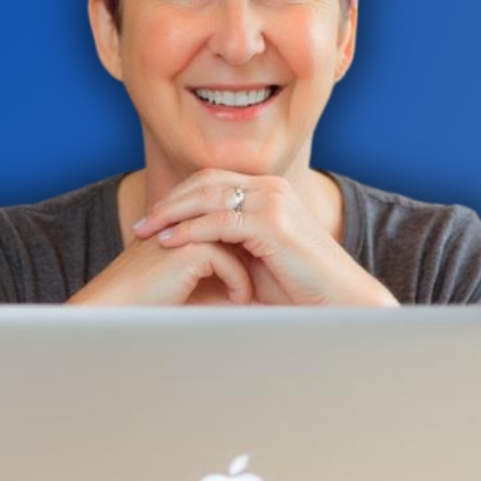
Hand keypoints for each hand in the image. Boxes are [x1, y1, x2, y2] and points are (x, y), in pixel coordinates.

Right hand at [66, 232, 253, 305]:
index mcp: (185, 219)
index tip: (268, 271)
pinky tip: (240, 302)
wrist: (115, 309)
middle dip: (259, 255)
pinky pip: (231, 264)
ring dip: (252, 271)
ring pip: (240, 244)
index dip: (253, 245)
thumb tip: (259, 284)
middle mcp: (187, 217)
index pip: (234, 222)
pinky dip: (239, 285)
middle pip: (242, 228)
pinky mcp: (189, 247)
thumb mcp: (192, 282)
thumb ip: (221, 272)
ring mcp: (188, 228)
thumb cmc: (151, 301)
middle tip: (273, 280)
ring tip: (256, 295)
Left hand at [131, 169, 398, 306]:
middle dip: (169, 202)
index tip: (152, 219)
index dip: (178, 196)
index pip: (212, 180)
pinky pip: (219, 222)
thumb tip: (190, 249)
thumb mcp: (257, 257)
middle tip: (140, 224)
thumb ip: (230, 243)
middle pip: (206, 182)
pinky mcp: (272, 224)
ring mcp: (273, 202)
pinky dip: (190, 231)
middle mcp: (271, 188)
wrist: (339, 300)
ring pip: (209, 197)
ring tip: (146, 232)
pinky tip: (170, 243)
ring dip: (172, 213)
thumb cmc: (300, 287)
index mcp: (269, 190)